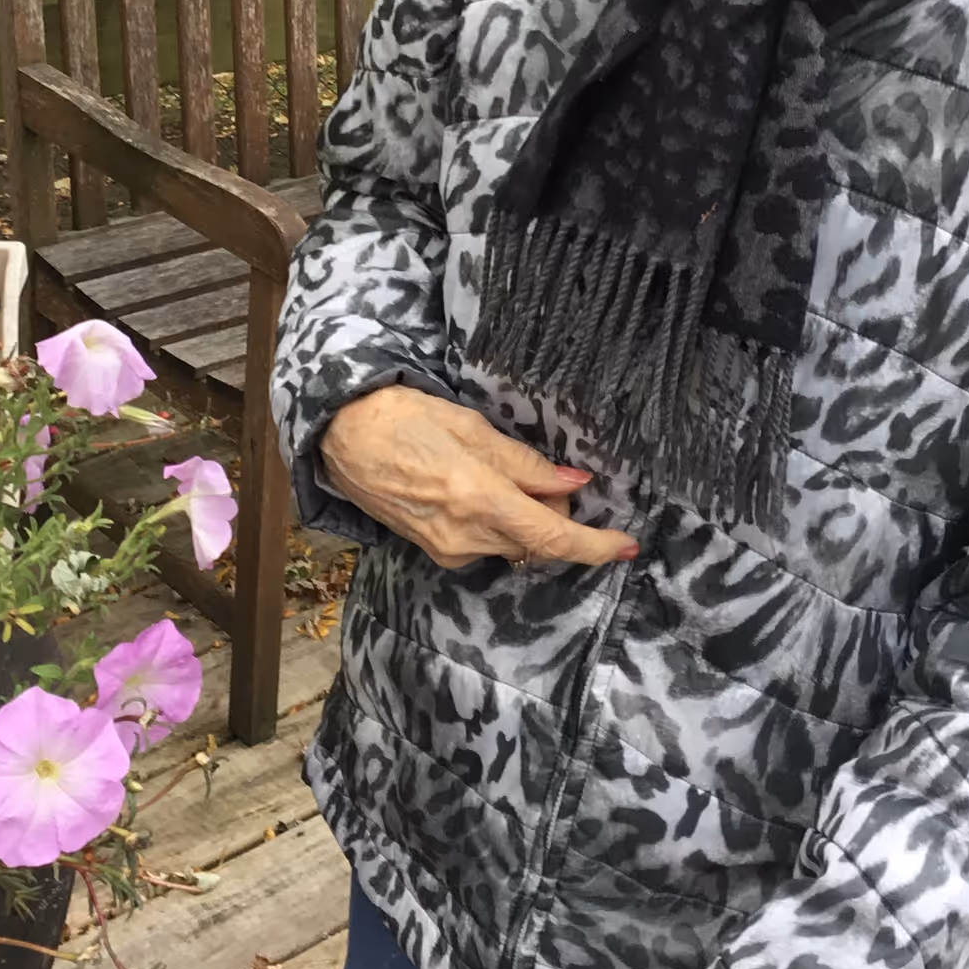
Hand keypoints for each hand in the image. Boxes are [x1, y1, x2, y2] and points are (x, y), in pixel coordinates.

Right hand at [318, 385, 637, 572]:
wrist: (341, 434)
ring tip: (501, 472)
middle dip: (554, 514)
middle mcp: (464, 536)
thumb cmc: (403, 417)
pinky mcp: (433, 551)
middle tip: (547, 474)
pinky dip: (498, 522)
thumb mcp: (472, 428)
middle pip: (536, 541)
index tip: (627, 545)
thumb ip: (525, 464)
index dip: (595, 546)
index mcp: (479, 500)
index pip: (552, 537)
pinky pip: (484, 542)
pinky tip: (478, 488)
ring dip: (525, 517)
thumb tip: (573, 483)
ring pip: (511, 543)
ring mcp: (446, 549)